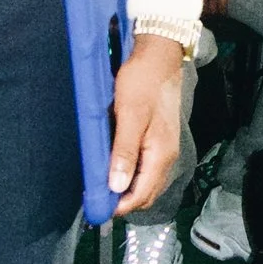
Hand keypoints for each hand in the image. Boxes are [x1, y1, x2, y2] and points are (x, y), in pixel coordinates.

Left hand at [107, 33, 185, 213]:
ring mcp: (164, 147)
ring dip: (127, 189)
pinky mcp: (159, 139)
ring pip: (147, 181)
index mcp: (160, 154)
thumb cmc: (142, 82)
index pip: (142, 195)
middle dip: (123, 201)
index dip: (119, 206)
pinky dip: (132, 174)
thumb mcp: (130, 115)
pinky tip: (115, 166)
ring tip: (102, 185)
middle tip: (96, 197)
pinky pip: (146, 168)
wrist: (159, 56)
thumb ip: (124, 152)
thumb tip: (117, 187)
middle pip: (146, 193)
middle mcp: (166, 156)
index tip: (95, 207)